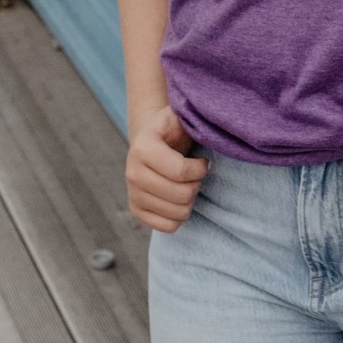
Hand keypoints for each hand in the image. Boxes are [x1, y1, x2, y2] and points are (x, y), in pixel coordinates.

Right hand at [126, 104, 206, 232]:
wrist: (152, 140)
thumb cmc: (173, 128)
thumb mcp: (181, 115)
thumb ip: (192, 116)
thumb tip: (210, 121)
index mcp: (143, 146)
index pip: (181, 171)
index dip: (200, 169)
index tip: (203, 161)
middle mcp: (132, 172)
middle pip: (182, 195)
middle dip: (197, 184)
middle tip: (196, 174)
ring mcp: (132, 193)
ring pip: (178, 213)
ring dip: (190, 199)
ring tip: (187, 184)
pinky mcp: (136, 210)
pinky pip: (168, 227)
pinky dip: (180, 216)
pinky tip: (179, 199)